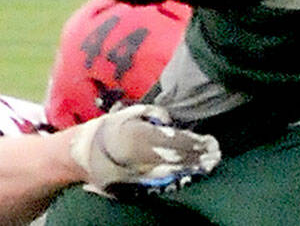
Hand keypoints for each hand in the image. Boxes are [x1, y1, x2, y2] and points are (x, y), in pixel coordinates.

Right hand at [69, 104, 220, 192]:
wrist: (84, 154)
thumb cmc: (109, 129)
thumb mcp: (127, 114)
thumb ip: (150, 114)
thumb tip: (170, 119)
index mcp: (136, 137)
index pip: (172, 140)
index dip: (192, 142)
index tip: (209, 140)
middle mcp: (139, 157)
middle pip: (175, 158)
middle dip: (196, 156)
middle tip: (215, 153)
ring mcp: (138, 174)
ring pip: (171, 172)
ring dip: (191, 168)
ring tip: (209, 163)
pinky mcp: (137, 185)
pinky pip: (162, 182)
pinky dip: (179, 177)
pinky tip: (191, 174)